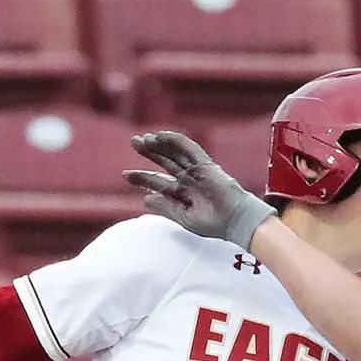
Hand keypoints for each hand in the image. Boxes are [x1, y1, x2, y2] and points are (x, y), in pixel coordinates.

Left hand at [123, 130, 274, 249]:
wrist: (234, 221)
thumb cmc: (213, 223)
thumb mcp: (183, 217)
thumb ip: (165, 207)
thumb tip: (145, 199)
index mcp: (183, 193)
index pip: (159, 182)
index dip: (142, 177)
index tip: (125, 174)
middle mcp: (189, 179)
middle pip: (165, 161)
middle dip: (149, 152)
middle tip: (133, 142)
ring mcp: (197, 170)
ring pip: (175, 152)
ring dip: (160, 144)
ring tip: (144, 139)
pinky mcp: (206, 164)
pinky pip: (189, 148)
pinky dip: (175, 140)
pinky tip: (161, 136)